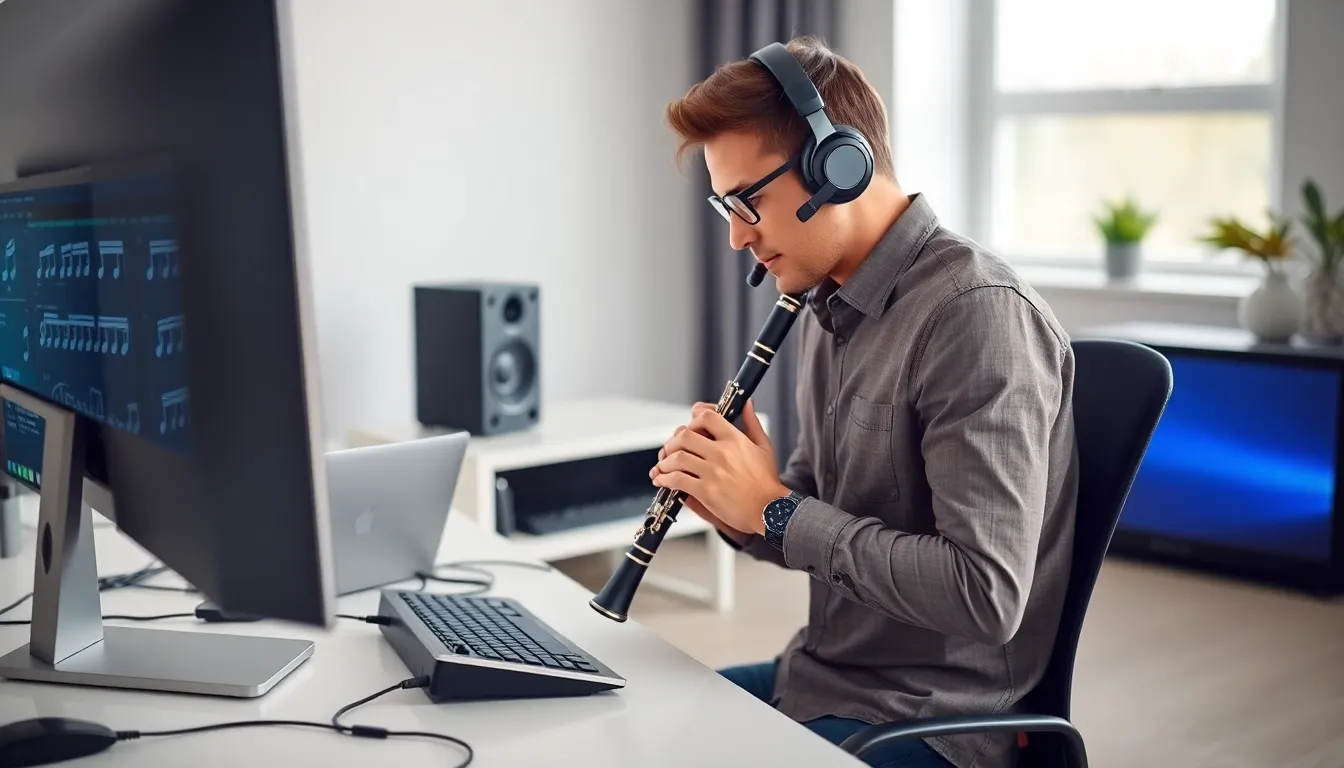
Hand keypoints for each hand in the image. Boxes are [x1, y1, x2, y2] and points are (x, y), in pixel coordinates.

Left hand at [649, 399, 788, 536]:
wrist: (770, 510)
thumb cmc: (767, 481)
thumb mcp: (764, 446)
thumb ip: (752, 423)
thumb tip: (747, 403)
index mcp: (735, 439)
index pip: (706, 416)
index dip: (693, 419)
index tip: (688, 427)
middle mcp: (722, 452)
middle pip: (684, 436)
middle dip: (672, 442)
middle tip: (670, 450)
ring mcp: (713, 472)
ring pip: (677, 458)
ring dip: (665, 461)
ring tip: (663, 466)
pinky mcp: (706, 491)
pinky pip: (677, 480)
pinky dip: (665, 478)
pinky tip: (662, 480)